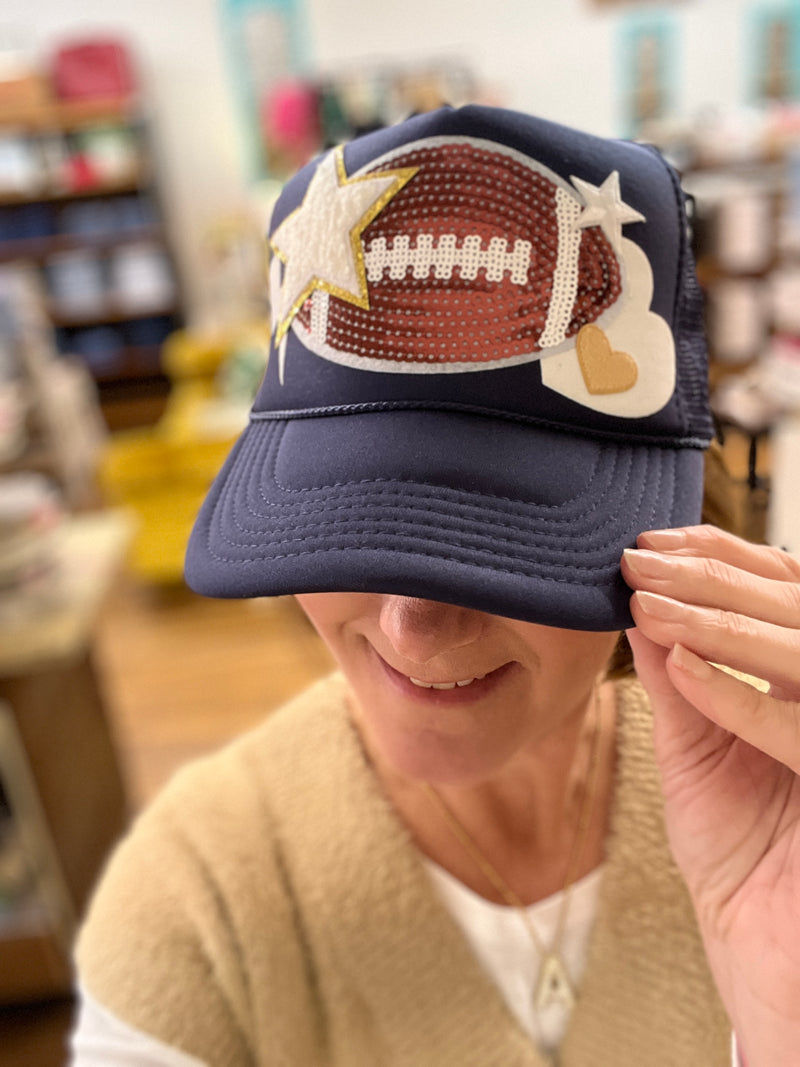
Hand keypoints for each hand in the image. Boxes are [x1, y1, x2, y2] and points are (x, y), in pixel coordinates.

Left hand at [621, 525, 799, 1066]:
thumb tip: (641, 606)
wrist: (760, 949)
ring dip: (721, 620)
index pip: (783, 592)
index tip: (651, 542)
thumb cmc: (736, 850)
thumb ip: (679, 681)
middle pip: (795, 609)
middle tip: (640, 561)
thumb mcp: (698, 749)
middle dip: (715, 577)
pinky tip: (678, 664)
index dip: (723, 557)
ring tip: (649, 600)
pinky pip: (799, 731)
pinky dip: (737, 694)